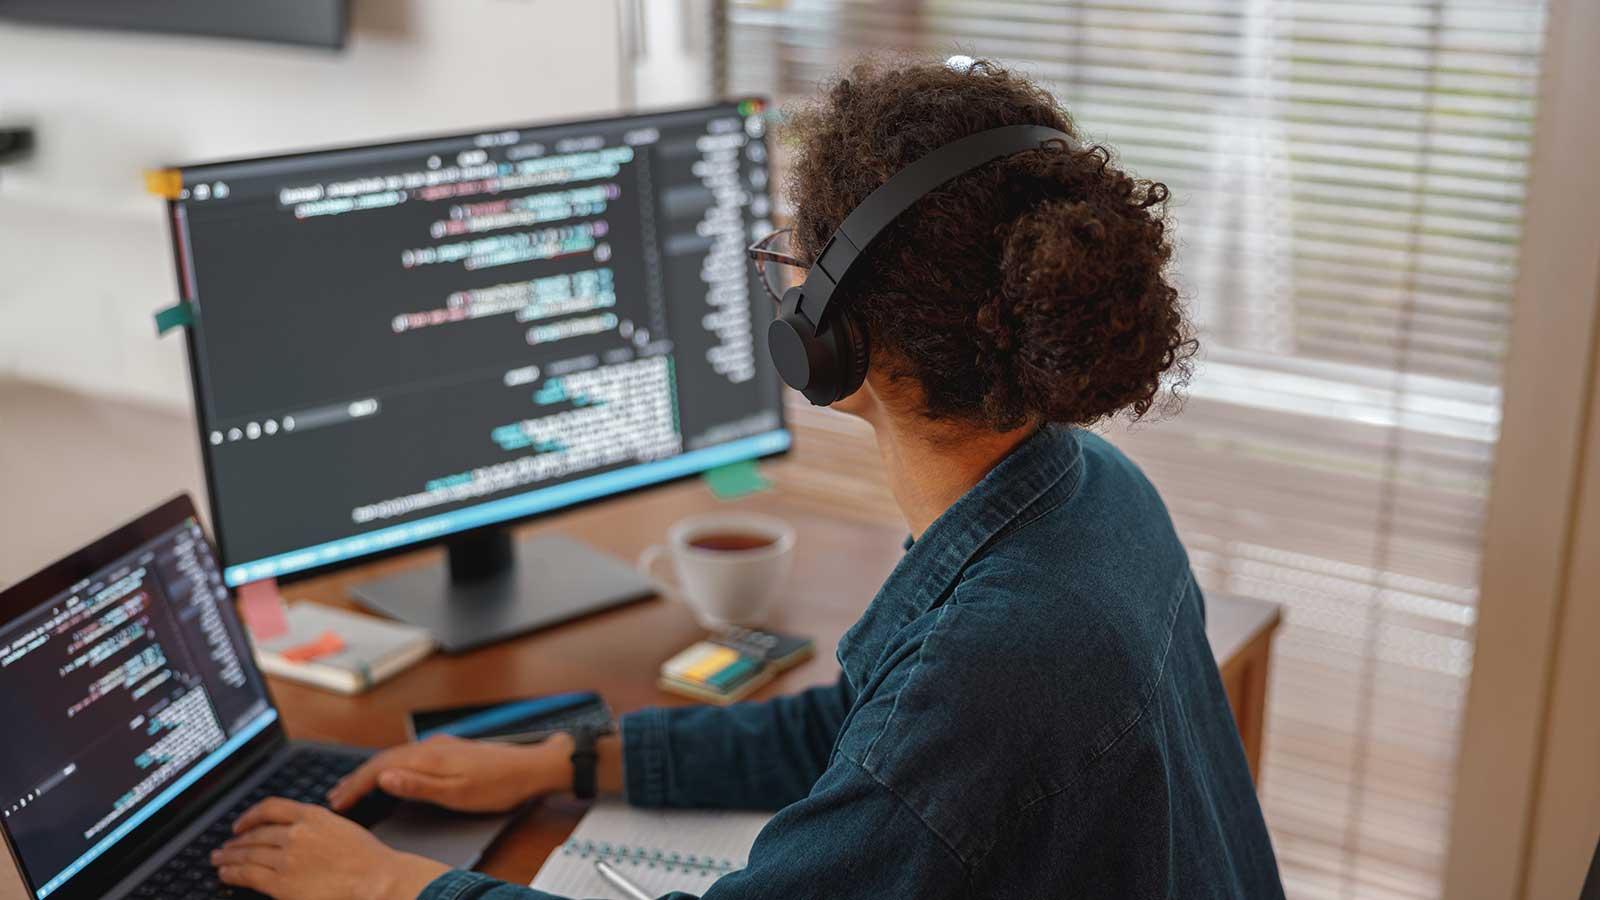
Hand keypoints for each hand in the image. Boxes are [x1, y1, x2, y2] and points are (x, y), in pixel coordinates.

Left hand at [214, 798, 446, 899]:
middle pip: (255, 834)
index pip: (269, 808)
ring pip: (248, 854)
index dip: (249, 816)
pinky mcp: (281, 884)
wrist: (376, 879)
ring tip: (219, 860)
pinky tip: (226, 874)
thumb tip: (295, 833)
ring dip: (229, 857)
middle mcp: (295, 833)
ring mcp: (286, 858)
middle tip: (225, 847)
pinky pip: (248, 875)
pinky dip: (233, 874)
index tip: (240, 824)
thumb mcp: (341, 828)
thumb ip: (316, 826)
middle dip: (236, 841)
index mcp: (311, 815)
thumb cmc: (368, 858)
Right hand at [327, 733, 568, 813]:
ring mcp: (440, 746)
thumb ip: (419, 785)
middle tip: (335, 796)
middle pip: (383, 760)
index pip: (380, 768)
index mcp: (429, 756)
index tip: (337, 801)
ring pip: (395, 756)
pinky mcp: (449, 750)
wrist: (531, 768)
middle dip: (357, 778)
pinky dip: (391, 766)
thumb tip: (384, 778)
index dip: (355, 785)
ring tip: (354, 787)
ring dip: (372, 771)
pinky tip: (390, 774)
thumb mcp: (458, 794)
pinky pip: (409, 756)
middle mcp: (431, 746)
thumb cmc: (498, 785)